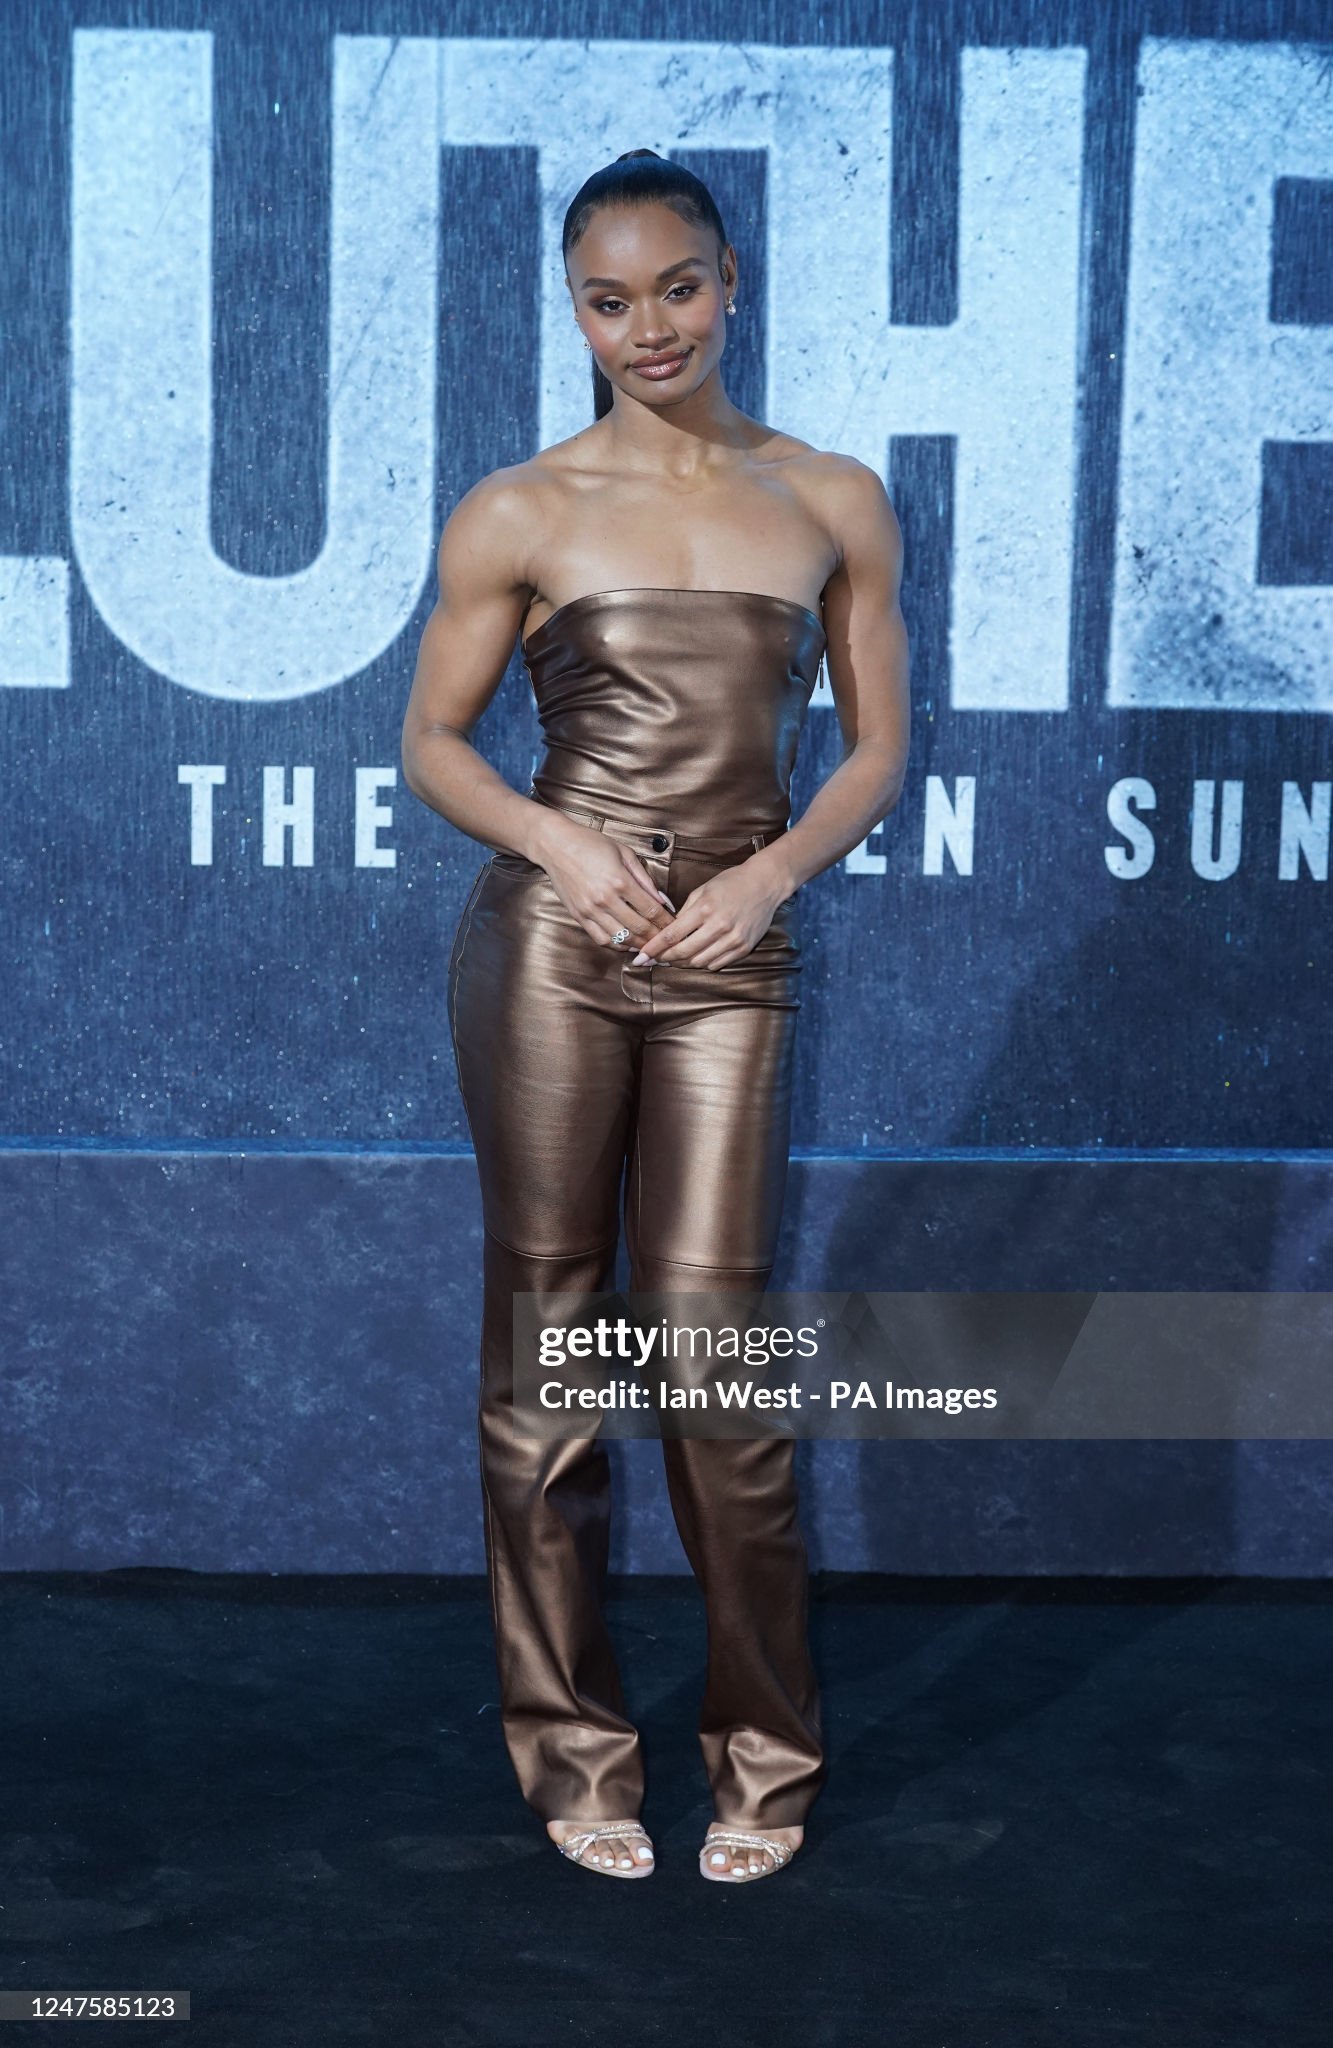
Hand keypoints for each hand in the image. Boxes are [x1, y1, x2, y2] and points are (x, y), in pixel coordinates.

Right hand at [533, 818, 675, 950]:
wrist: (555, 844)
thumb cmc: (590, 843)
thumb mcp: (624, 853)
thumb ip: (645, 879)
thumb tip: (662, 900)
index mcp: (620, 880)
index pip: (651, 910)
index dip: (666, 922)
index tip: (674, 926)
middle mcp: (605, 899)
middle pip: (639, 928)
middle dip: (657, 937)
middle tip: (667, 941)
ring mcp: (590, 910)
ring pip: (621, 938)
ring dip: (639, 945)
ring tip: (650, 946)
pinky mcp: (578, 916)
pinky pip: (601, 938)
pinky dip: (617, 945)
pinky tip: (627, 944)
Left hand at [630, 858, 788, 970]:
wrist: (764, 884)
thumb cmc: (731, 883)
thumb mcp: (702, 891)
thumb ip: (684, 913)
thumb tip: (667, 933)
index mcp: (705, 909)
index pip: (672, 935)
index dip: (654, 948)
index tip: (641, 957)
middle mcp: (719, 926)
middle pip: (684, 953)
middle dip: (665, 959)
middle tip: (655, 960)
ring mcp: (733, 939)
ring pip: (699, 962)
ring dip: (683, 963)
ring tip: (674, 958)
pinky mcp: (743, 948)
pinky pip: (716, 964)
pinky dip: (702, 963)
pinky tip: (696, 957)